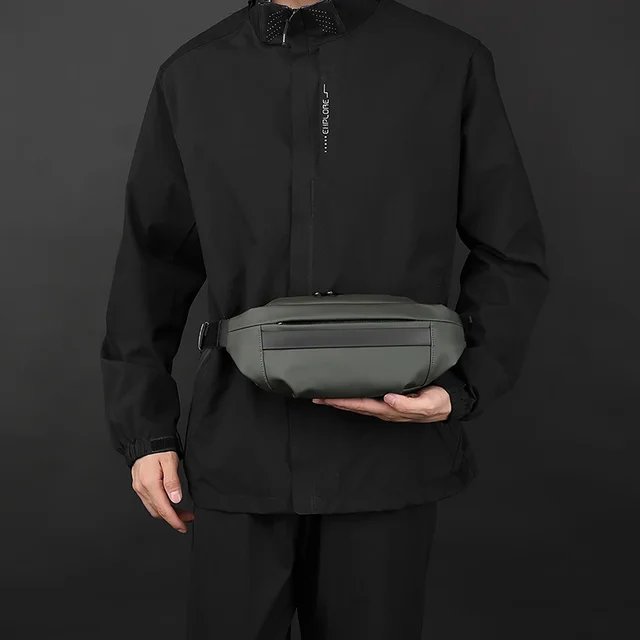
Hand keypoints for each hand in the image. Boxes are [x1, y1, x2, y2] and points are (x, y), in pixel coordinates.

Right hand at [131, 451, 193, 533]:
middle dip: (173, 518)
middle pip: (158, 511)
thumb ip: (172, 481)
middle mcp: (142, 488)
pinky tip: (169, 504)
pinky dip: (160, 506)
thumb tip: (176, 499)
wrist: (145, 440)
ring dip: (167, 513)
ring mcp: (139, 488)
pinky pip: (149, 502)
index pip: (163, 509)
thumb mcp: (170, 462)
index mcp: (150, 484)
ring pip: (153, 508)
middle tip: (187, 518)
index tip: (183, 526)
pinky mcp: (139, 486)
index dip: (174, 520)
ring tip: (181, 512)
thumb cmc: (158, 448)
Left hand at [312, 385, 451, 422]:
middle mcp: (384, 408)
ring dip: (341, 400)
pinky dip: (353, 395)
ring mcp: (386, 405)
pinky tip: (347, 392)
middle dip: (334, 402)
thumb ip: (408, 404)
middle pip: (354, 405)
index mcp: (390, 409)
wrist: (449, 403)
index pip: (360, 404)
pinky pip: (366, 398)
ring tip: (324, 395)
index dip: (341, 401)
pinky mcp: (390, 399)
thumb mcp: (427, 404)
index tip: (325, 398)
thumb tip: (389, 398)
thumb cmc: (438, 403)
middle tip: (315, 397)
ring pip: (358, 402)